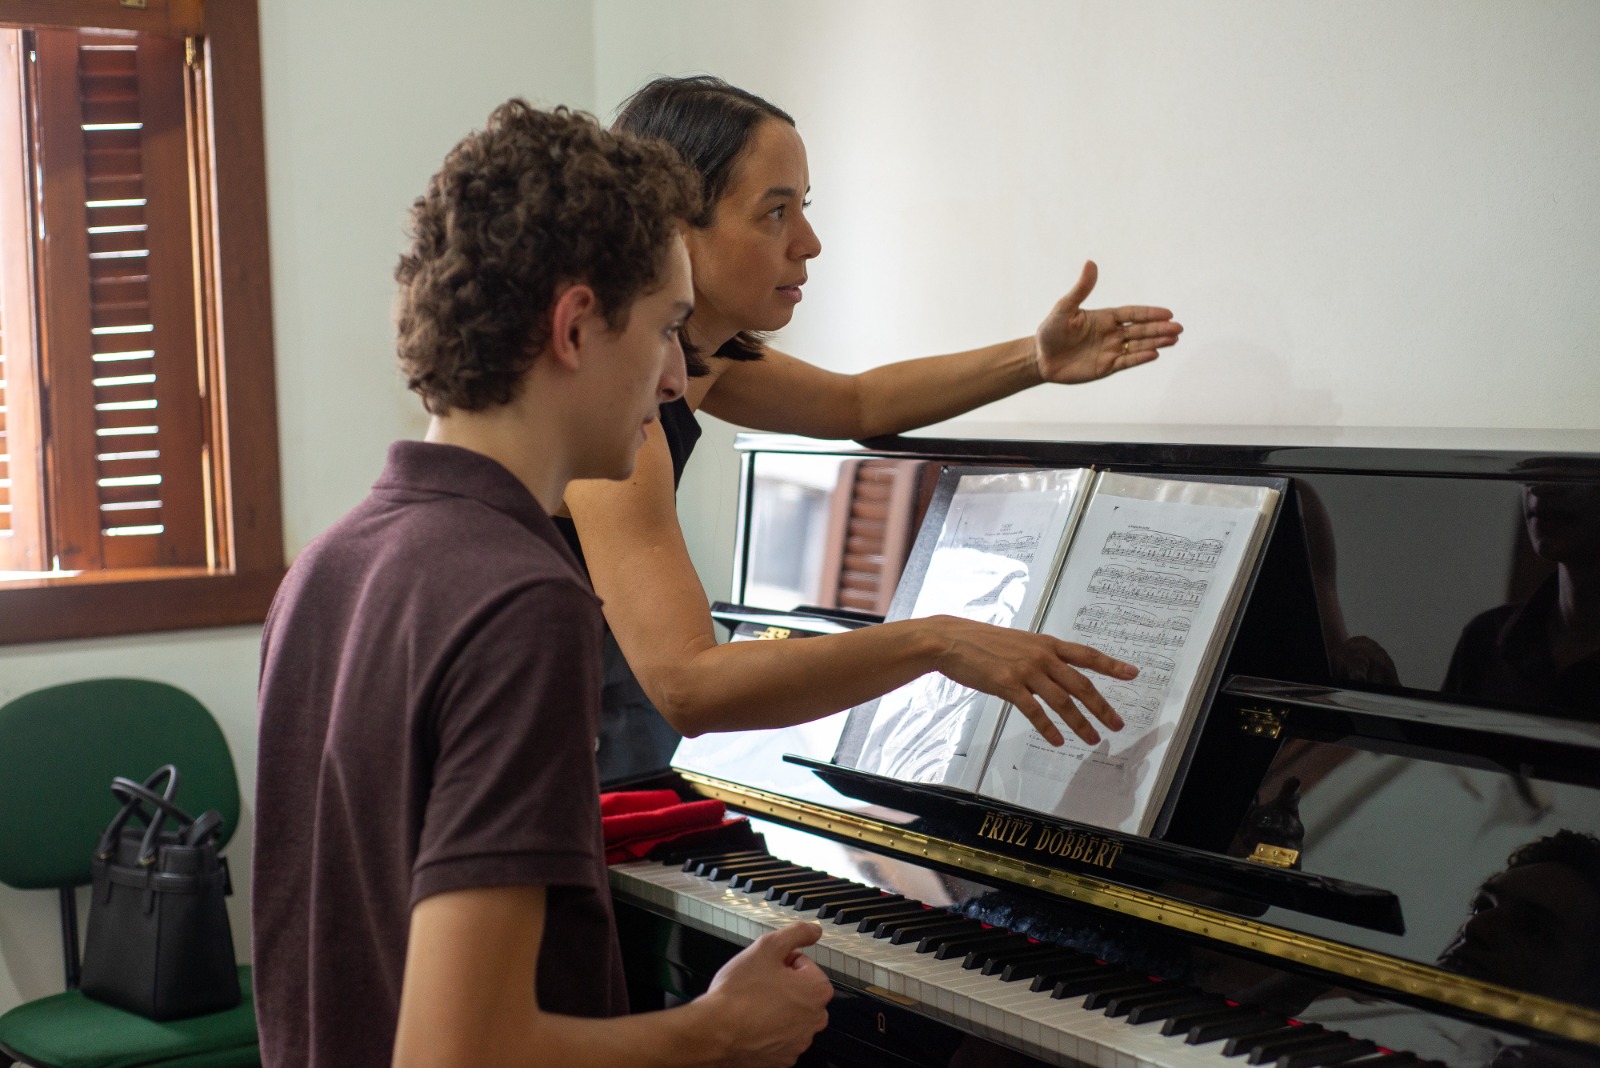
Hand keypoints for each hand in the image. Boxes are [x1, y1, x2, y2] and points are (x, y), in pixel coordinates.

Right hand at [702, 923, 831, 1066]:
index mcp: (817, 991)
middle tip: (757, 985)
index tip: (765, 969)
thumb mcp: (767, 947)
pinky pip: (780, 1037)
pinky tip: (752, 1023)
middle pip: (800, 990)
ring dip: (776, 1007)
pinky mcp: (783, 1059)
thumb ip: (796, 933)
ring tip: (752, 1004)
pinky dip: (769, 1030)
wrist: (715, 1032)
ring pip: (790, 1014)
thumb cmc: (739, 993)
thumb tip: (814, 930)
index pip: (803, 964)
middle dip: (782, 985)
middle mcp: (815, 1019)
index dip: (780, 962)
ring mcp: (799, 1042)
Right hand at [928, 616, 1132, 745]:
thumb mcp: (1019, 642)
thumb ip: (1039, 656)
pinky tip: (1057, 740)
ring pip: (1062, 701)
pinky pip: (1034, 711)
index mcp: (1046, 644)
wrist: (952, 640)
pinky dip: (1048, 728)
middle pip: (1081, 684)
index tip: (1133, 674)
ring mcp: (1025, 670)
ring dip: (1080, 723)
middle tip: (1116, 724)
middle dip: (1102, 706)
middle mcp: (1041, 656)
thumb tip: (1056, 672)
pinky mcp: (1008, 684)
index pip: (1086, 655)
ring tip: (1092, 739)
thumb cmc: (983, 642)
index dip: (1111, 665)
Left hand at [1033, 261, 1181, 384]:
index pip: (1132, 314)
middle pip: (1140, 330)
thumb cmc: (1050, 331)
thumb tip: (1090, 263)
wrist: (1040, 358)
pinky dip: (1139, 358)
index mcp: (1104, 317)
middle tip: (1178, 328)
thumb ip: (1081, 289)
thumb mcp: (1064, 308)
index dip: (1149, 313)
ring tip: (1173, 340)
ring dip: (1156, 342)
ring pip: (1138, 346)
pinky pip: (1126, 361)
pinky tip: (1154, 354)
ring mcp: (1110, 350)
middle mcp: (1111, 333)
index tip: (1168, 313)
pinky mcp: (1106, 367)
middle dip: (1159, 329)